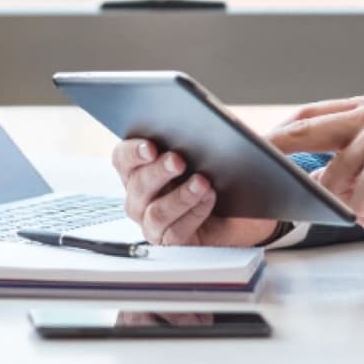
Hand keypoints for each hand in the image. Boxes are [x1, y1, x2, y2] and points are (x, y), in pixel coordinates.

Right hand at [108, 138, 282, 246]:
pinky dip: (194, 214)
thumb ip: (198, 134)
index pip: (122, 158)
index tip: (152, 146)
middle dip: (158, 172)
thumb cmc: (219, 171)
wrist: (242, 207)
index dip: (133, 152)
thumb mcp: (209, 147)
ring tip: (202, 183)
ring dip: (180, 196)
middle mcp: (140, 197)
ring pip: (155, 213)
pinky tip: (210, 198)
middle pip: (137, 185)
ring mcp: (153, 223)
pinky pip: (176, 233)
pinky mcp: (172, 242)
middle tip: (179, 160)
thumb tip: (199, 122)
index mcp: (139, 168)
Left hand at [267, 95, 363, 229]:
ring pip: (332, 180)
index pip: (310, 114)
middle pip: (305, 132)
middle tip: (256, 165)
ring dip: (347, 202)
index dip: (282, 129)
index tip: (260, 142)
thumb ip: (352, 155)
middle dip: (276, 149)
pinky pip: (355, 201)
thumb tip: (317, 181)